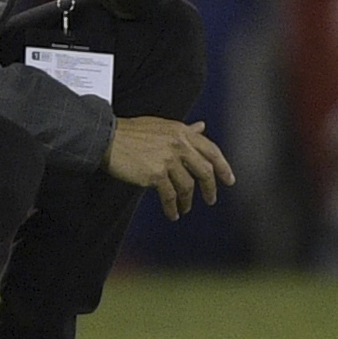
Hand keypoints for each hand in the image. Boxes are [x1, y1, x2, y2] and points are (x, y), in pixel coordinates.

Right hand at [102, 117, 235, 220]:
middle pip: (205, 170)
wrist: (108, 138)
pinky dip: (172, 207)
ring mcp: (168, 160)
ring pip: (188, 186)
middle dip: (210, 188)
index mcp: (182, 132)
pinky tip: (172, 213)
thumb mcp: (163, 125)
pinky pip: (170, 196)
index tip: (229, 179)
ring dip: (187, 201)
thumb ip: (185, 129)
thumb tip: (202, 126)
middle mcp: (179, 144)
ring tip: (184, 209)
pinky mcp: (155, 174)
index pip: (211, 150)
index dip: (223, 166)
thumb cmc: (132, 132)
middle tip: (211, 199)